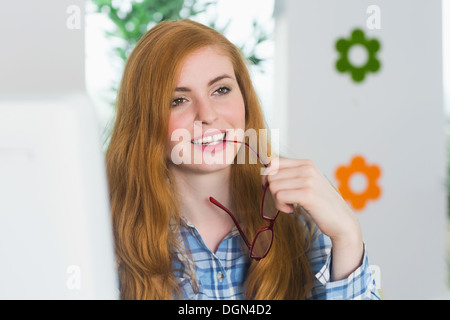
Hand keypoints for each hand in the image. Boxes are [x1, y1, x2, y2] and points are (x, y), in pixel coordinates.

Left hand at [262, 157, 363, 279]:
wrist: (342, 221)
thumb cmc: (321, 204)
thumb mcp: (307, 184)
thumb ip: (291, 177)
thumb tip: (265, 175)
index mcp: (306, 164)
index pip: (275, 162)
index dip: (267, 176)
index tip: (270, 188)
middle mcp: (307, 168)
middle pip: (271, 175)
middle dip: (271, 191)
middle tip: (282, 201)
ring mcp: (308, 180)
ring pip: (273, 186)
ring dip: (276, 200)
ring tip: (287, 206)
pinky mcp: (307, 194)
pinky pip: (279, 196)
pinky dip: (280, 206)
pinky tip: (290, 210)